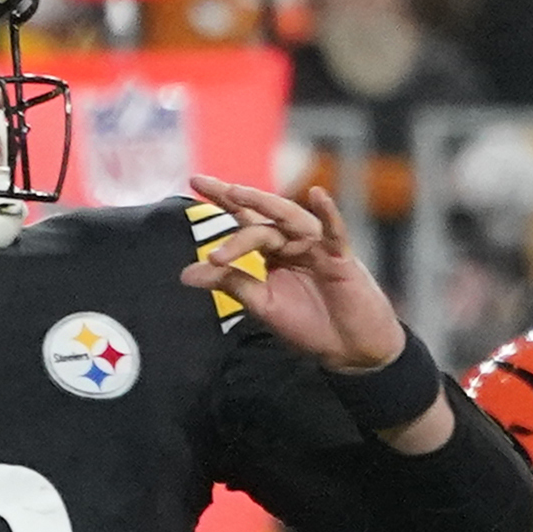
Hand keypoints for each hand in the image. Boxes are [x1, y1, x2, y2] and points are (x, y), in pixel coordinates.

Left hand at [181, 174, 408, 376]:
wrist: (347, 349)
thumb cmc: (309, 324)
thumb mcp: (262, 303)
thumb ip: (230, 283)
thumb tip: (185, 274)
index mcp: (273, 251)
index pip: (245, 221)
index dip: (222, 201)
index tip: (194, 182)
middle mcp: (293, 242)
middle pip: (262, 216)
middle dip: (236, 198)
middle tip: (206, 185)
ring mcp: (318, 246)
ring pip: (290, 218)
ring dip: (265, 204)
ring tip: (237, 194)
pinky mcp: (341, 258)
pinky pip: (334, 232)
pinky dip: (328, 213)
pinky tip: (317, 195)